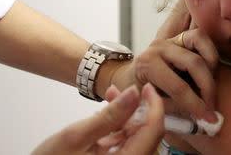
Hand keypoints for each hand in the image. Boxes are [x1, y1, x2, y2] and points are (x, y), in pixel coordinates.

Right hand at [32, 83, 164, 154]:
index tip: (147, 87)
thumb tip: (133, 93)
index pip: (154, 131)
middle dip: (136, 108)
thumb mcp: (76, 136)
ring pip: (135, 136)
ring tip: (111, 96)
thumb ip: (109, 115)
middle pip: (147, 133)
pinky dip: (117, 126)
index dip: (153, 105)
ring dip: (126, 115)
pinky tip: (106, 112)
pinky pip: (124, 142)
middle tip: (125, 90)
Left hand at [110, 0, 218, 122]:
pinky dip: (209, 52)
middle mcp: (159, 47)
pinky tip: (209, 71)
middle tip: (212, 105)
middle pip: (194, 63)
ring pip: (200, 41)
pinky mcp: (180, 37)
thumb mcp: (150, 106)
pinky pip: (201, 38)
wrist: (131, 79)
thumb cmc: (139, 95)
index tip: (208, 117)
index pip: (178, 86)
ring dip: (211, 65)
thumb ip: (173, 111)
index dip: (196, 104)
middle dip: (208, 87)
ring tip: (210, 85)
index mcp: (147, 64)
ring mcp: (170, 39)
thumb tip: (199, 119)